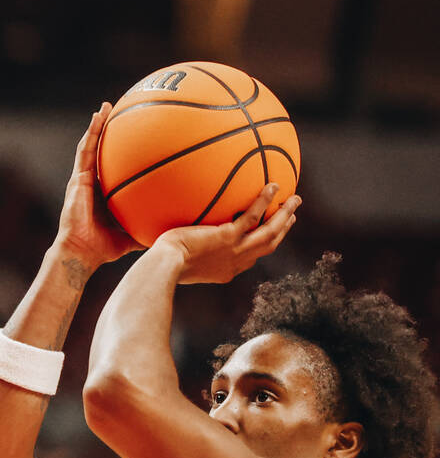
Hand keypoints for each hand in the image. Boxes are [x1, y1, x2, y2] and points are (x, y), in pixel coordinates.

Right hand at [56, 102, 142, 266]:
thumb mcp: (132, 236)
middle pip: (100, 152)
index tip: (133, 138)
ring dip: (97, 126)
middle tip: (121, 113)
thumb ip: (149, 230)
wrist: (81, 253)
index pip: (112, 168)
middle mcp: (92, 183)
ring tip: (105, 107)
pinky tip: (97, 117)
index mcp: (103, 195)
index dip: (120, 153)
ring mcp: (82, 180)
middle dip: (108, 132)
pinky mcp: (77, 179)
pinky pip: (84, 151)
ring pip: (90, 146)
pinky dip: (90, 133)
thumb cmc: (103, 249)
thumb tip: (175, 232)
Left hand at [154, 183, 301, 283]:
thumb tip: (171, 241)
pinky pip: (253, 215)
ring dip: (285, 215)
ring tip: (295, 199)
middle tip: (293, 215)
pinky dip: (265, 201)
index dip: (263, 246)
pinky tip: (273, 186)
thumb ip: (182, 252)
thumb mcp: (177, 262)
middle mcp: (236, 262)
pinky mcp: (229, 236)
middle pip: (268, 245)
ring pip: (270, 231)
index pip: (250, 258)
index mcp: (226, 271)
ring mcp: (235, 249)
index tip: (271, 235)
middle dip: (283, 230)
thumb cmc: (162, 265)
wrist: (165, 267)